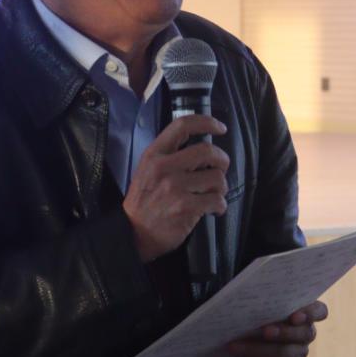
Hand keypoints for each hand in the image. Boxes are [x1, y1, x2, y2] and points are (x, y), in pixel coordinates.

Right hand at [123, 114, 229, 261]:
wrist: (133, 234)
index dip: (206, 122)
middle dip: (222, 160)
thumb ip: (170, 156)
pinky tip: (213, 209)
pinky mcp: (185, 207)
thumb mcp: (147, 170)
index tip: (220, 128)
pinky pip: (217, 200)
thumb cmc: (144, 202)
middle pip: (207, 150)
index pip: (182, 125)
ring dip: (221, 186)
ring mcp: (175, 187)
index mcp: (154, 154)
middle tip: (220, 169)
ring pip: (216, 177)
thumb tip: (204, 151)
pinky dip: (220, 205)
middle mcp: (164, 167)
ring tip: (213, 194)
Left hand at [227, 301, 328, 356]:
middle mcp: (307, 332)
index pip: (319, 311)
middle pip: (302, 334)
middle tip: (264, 331)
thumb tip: (245, 300)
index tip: (294, 316)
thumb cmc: (267, 312)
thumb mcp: (269, 304)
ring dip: (258, 350)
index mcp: (308, 312)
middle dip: (282, 332)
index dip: (310, 314)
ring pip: (284, 353)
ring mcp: (299, 351)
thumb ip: (267, 301)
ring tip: (236, 346)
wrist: (263, 337)